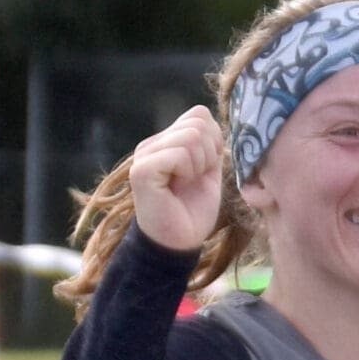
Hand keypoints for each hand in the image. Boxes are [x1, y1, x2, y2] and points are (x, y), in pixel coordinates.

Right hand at [128, 106, 225, 252]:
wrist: (178, 244)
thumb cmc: (193, 213)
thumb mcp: (209, 173)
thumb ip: (211, 145)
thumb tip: (216, 124)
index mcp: (166, 141)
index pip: (199, 114)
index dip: (213, 139)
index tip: (207, 168)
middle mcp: (152, 143)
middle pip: (198, 122)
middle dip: (209, 153)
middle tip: (197, 178)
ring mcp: (145, 155)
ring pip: (191, 136)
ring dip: (200, 164)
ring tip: (188, 183)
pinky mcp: (142, 170)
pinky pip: (179, 154)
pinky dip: (188, 171)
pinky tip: (179, 186)